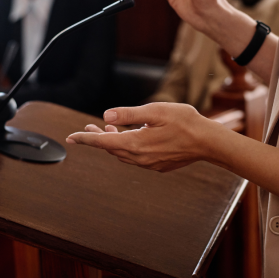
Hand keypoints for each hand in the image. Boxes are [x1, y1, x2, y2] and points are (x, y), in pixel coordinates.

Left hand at [66, 103, 226, 171]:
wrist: (207, 142)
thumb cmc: (185, 123)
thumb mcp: (155, 111)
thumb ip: (128, 114)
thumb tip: (106, 117)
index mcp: (136, 143)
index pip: (102, 143)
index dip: (85, 139)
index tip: (71, 138)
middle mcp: (140, 157)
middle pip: (111, 149)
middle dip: (98, 139)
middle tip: (88, 129)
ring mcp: (150, 164)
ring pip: (123, 154)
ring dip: (113, 143)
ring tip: (109, 131)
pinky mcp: (158, 165)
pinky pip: (136, 158)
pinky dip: (127, 148)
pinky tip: (132, 138)